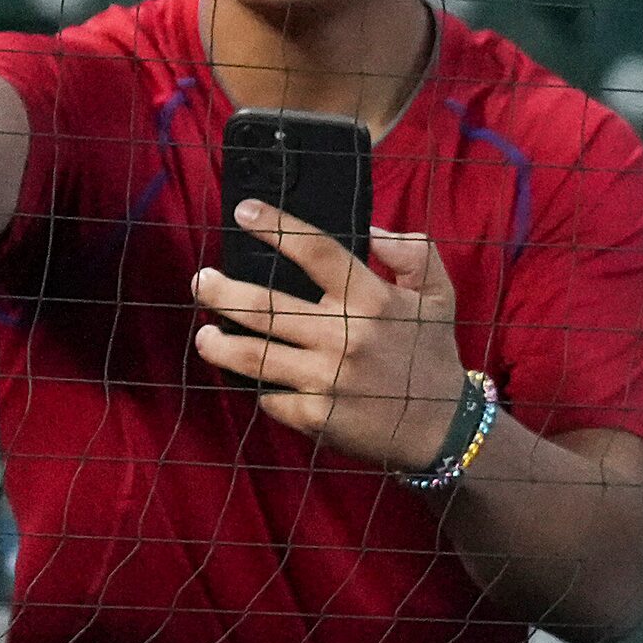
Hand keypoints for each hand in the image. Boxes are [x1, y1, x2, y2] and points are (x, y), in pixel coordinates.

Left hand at [190, 211, 472, 475]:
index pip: (318, 252)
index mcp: (374, 301)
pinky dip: (257, 386)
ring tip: (203, 333)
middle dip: (222, 292)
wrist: (441, 430)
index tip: (244, 212)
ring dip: (217, 344)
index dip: (277, 227)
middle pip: (266, 306)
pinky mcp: (314, 416)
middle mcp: (346, 337)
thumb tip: (370, 230)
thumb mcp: (439, 296)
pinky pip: (269, 395)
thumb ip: (413, 254)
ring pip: (253, 355)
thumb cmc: (431, 355)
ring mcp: (326, 379)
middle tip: (201, 281)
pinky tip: (247, 377)